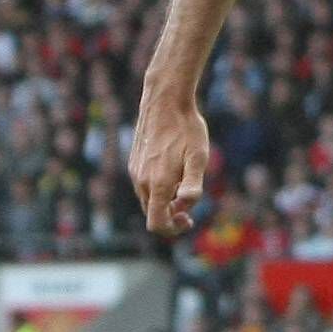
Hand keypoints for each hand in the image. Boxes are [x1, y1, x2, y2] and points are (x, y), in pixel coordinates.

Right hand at [128, 96, 210, 236]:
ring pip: (148, 200)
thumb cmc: (187, 129)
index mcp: (158, 184)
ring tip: (183, 183)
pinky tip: (172, 170)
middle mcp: (142, 181)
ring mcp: (135, 171)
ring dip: (165, 202)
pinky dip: (158, 189)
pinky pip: (144, 186)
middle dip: (171, 216)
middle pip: (152, 214)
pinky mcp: (134, 163)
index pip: (157, 224)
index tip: (189, 219)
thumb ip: (192, 185)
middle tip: (190, 206)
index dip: (173, 229)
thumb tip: (185, 207)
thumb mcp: (198, 157)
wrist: (165, 101)